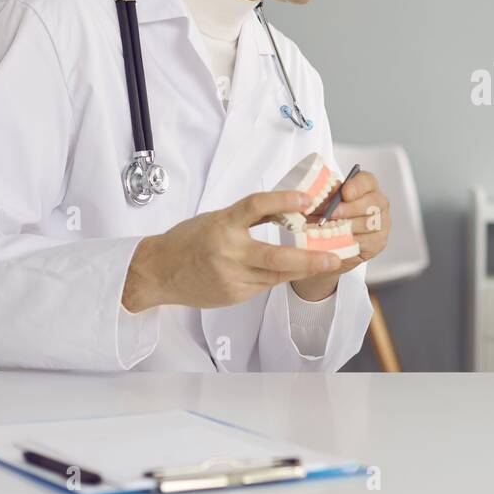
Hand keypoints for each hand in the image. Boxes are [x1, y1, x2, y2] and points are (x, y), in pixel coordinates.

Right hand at [122, 191, 342, 312]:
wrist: (158, 272)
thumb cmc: (189, 239)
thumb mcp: (217, 218)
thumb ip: (249, 216)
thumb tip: (286, 207)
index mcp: (222, 225)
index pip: (256, 206)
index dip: (283, 201)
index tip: (307, 199)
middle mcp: (227, 252)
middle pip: (275, 256)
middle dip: (309, 258)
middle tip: (334, 256)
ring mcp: (231, 277)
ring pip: (276, 274)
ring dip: (304, 268)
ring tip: (328, 262)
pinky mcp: (234, 294)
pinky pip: (266, 284)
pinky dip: (282, 275)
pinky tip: (297, 269)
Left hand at [308, 168, 389, 274]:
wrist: (333, 240)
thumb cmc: (330, 216)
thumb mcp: (325, 201)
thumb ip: (326, 194)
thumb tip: (323, 189)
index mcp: (367, 187)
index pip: (367, 180)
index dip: (357, 186)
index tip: (344, 193)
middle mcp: (379, 202)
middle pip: (372, 203)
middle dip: (350, 209)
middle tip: (332, 214)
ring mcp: (382, 222)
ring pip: (370, 224)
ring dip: (349, 227)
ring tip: (331, 229)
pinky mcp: (379, 241)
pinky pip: (367, 241)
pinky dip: (352, 241)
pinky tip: (340, 240)